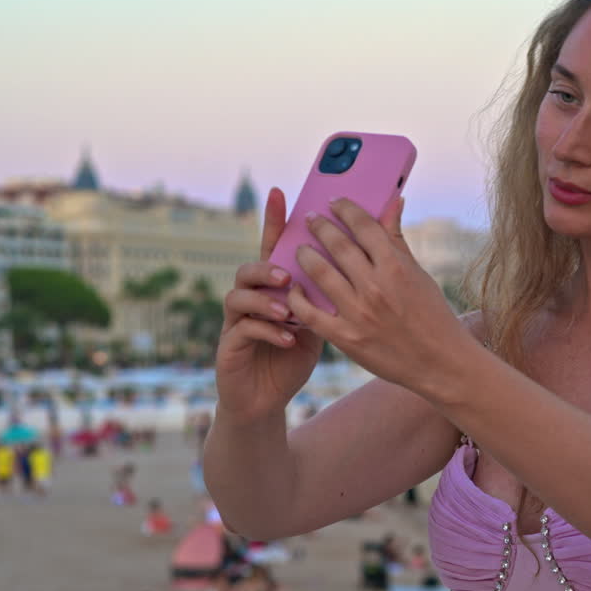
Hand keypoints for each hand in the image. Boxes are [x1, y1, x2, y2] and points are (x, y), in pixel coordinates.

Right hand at [214, 187, 321, 422]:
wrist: (267, 397)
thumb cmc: (294, 354)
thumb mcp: (319, 320)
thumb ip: (331, 289)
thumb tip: (361, 255)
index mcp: (274, 288)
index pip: (273, 248)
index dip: (273, 220)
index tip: (280, 192)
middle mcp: (251, 298)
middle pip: (250, 268)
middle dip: (269, 266)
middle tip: (289, 271)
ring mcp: (236, 321)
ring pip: (239, 295)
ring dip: (265, 299)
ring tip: (288, 308)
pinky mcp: (229, 346)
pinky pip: (243, 330)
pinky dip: (267, 331)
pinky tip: (288, 337)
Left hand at [286, 197, 470, 393]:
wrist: (440, 363)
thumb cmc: (433, 315)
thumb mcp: (419, 275)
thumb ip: (398, 240)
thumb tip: (393, 202)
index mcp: (396, 267)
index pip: (364, 226)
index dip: (346, 209)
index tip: (335, 202)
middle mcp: (375, 287)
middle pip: (338, 245)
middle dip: (321, 227)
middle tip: (311, 219)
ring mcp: (358, 313)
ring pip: (319, 273)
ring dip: (305, 255)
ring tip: (300, 249)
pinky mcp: (346, 338)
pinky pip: (310, 313)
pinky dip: (298, 297)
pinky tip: (296, 288)